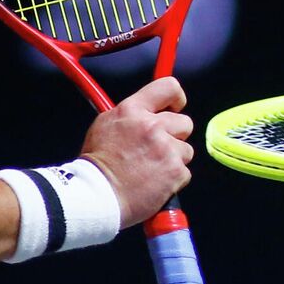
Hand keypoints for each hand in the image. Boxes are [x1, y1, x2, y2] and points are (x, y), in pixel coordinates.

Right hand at [80, 77, 194, 227]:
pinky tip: (154, 182)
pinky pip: (184, 172)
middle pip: (184, 122)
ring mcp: (166, 149)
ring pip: (186, 150)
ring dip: (173, 159)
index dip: (176, 98)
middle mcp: (152, 126)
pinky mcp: (175, 172)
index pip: (169, 88)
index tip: (174, 107)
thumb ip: (130, 113)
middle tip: (156, 148)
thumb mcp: (105, 124)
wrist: (98, 196)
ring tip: (151, 168)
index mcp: (133, 110)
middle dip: (174, 135)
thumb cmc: (97, 164)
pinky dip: (173, 179)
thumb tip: (146, 109)